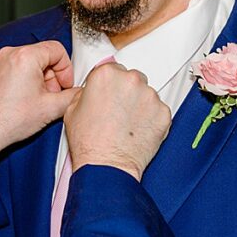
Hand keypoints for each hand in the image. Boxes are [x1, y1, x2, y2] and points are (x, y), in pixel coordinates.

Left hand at [0, 41, 79, 159]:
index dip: (66, 69)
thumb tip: (80, 92)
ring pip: (30, 62)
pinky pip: (16, 68)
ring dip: (40, 79)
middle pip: (43, 55)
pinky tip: (25, 100)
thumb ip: (72, 96)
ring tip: (38, 100)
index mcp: (25, 56)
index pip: (57, 49)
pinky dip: (25, 80)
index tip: (65, 85)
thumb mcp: (51, 109)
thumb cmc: (9, 121)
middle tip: (52, 96)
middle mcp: (9, 54)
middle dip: (53, 76)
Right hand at [64, 63, 169, 181]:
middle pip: (133, 79)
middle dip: (127, 93)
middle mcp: (131, 80)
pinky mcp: (164, 113)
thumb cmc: (88, 142)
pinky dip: (151, 120)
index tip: (110, 96)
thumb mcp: (72, 109)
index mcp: (107, 74)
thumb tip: (94, 91)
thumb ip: (87, 92)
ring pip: (147, 95)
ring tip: (127, 125)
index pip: (113, 69)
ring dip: (140, 106)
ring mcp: (150, 96)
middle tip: (118, 112)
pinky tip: (138, 132)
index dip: (110, 85)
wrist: (106, 167)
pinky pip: (158, 111)